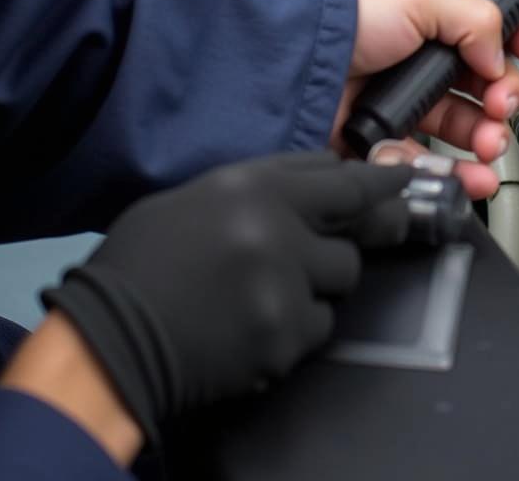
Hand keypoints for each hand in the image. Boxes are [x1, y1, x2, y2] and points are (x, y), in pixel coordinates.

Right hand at [42, 152, 411, 441]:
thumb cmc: (147, 257)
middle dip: (339, 246)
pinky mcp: (284, 339)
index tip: (408, 181)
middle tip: (320, 252)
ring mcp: (286, 288)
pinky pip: (317, 329)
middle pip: (354, 236)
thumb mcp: (202, 196)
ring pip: (339, 284)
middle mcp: (280, 232)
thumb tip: (322, 179)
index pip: (344, 180)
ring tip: (263, 293)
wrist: (110, 337)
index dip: (383, 182)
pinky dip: (295, 327)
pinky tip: (253, 325)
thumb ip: (267, 185)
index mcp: (256, 189)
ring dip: (315, 288)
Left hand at [332, 0, 518, 198]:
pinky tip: (465, 173)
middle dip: (503, 100)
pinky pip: (424, 163)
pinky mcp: (379, 141)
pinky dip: (449, 173)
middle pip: (479, 88)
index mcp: (428, 20)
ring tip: (490, 146)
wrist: (296, 59)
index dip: (513, 48)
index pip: (485, 34)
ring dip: (485, 141)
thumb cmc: (344, 15)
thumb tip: (502, 53)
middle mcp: (416, 60)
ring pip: (457, 130)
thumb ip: (474, 18)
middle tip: (501, 106)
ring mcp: (399, 101)